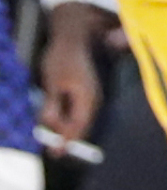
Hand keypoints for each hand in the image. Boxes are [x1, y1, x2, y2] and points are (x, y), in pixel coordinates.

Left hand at [37, 4, 98, 146]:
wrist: (73, 36)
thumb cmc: (61, 58)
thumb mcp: (52, 83)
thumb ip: (52, 106)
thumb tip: (50, 126)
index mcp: (86, 96)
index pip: (78, 125)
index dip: (66, 141)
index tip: (55, 153)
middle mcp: (93, 97)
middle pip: (82, 125)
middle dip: (67, 137)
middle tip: (53, 150)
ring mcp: (92, 94)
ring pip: (81, 118)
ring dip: (67, 127)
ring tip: (53, 133)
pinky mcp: (87, 91)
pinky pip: (80, 111)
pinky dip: (69, 118)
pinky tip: (59, 117)